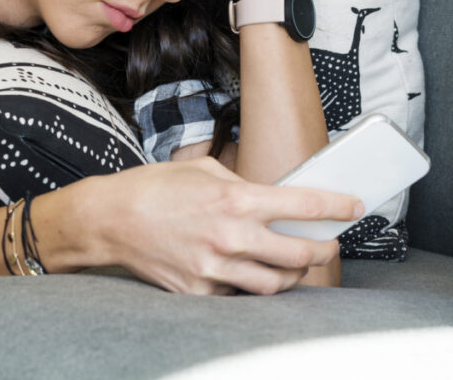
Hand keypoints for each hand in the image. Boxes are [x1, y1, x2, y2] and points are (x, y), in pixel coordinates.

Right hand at [76, 157, 361, 295]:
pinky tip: (242, 270)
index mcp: (234, 200)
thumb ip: (239, 184)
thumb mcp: (200, 170)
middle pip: (300, 255)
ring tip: (290, 264)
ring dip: (290, 274)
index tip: (354, 207)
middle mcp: (230, 236)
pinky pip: (237, 293)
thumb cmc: (150, 188)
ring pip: (275, 284)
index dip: (337, 207)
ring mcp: (215, 268)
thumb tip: (268, 197)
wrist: (109, 219)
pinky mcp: (199, 289)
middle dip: (322, 250)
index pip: (303, 206)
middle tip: (325, 245)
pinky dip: (245, 283)